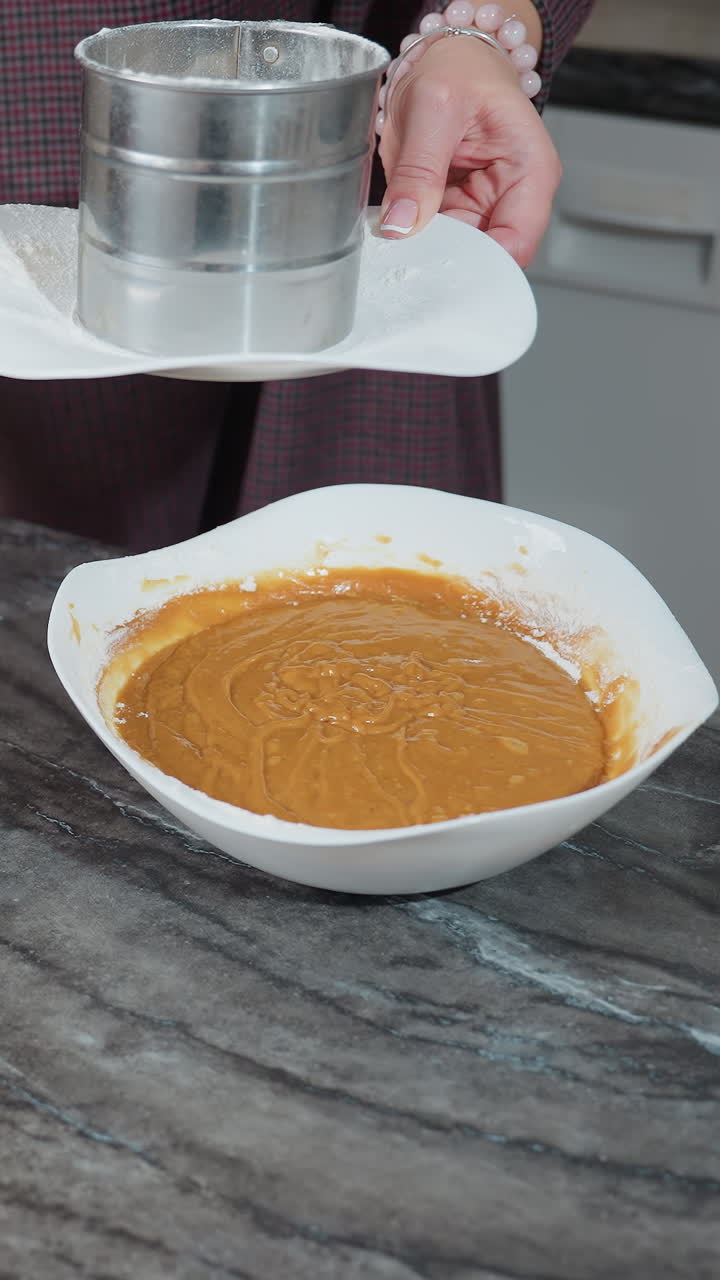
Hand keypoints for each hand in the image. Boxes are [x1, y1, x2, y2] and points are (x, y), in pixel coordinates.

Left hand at [378, 36, 561, 266]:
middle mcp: (512, 198)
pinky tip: (396, 231)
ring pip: (455, 254)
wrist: (449, 61)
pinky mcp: (454, 211)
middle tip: (406, 254)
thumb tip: (402, 224)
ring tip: (397, 237)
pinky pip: (433, 239)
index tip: (439, 265)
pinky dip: (413, 239)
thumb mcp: (435, 107)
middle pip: (485, 256)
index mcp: (531, 172)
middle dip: (447, 260)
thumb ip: (419, 168)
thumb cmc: (461, 70)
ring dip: (425, 251)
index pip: (516, 241)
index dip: (481, 262)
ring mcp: (482, 208)